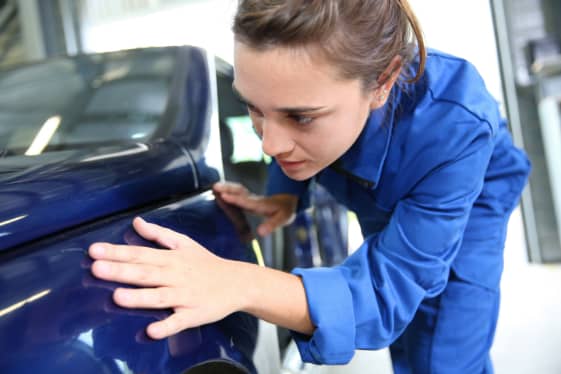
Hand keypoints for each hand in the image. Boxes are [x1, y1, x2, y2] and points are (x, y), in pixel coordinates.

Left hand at [89, 217, 243, 339]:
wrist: (238, 283)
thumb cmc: (206, 263)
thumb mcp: (184, 243)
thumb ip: (158, 234)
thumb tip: (136, 222)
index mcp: (171, 258)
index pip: (140, 253)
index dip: (117, 252)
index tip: (94, 250)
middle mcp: (176, 276)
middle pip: (146, 273)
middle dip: (121, 271)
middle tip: (96, 268)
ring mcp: (184, 296)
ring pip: (159, 297)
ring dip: (139, 298)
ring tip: (117, 296)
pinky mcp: (193, 315)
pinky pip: (178, 322)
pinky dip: (166, 326)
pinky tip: (152, 331)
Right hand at [213, 182, 297, 235]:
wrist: (288, 201)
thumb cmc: (284, 211)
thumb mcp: (283, 219)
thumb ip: (271, 225)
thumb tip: (260, 233)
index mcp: (261, 204)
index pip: (246, 201)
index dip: (235, 199)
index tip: (224, 196)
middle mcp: (254, 199)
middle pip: (240, 191)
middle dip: (228, 189)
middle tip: (215, 187)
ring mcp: (251, 197)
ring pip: (237, 190)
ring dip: (226, 187)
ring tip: (214, 186)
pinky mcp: (248, 198)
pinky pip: (237, 192)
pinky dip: (227, 189)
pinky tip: (218, 190)